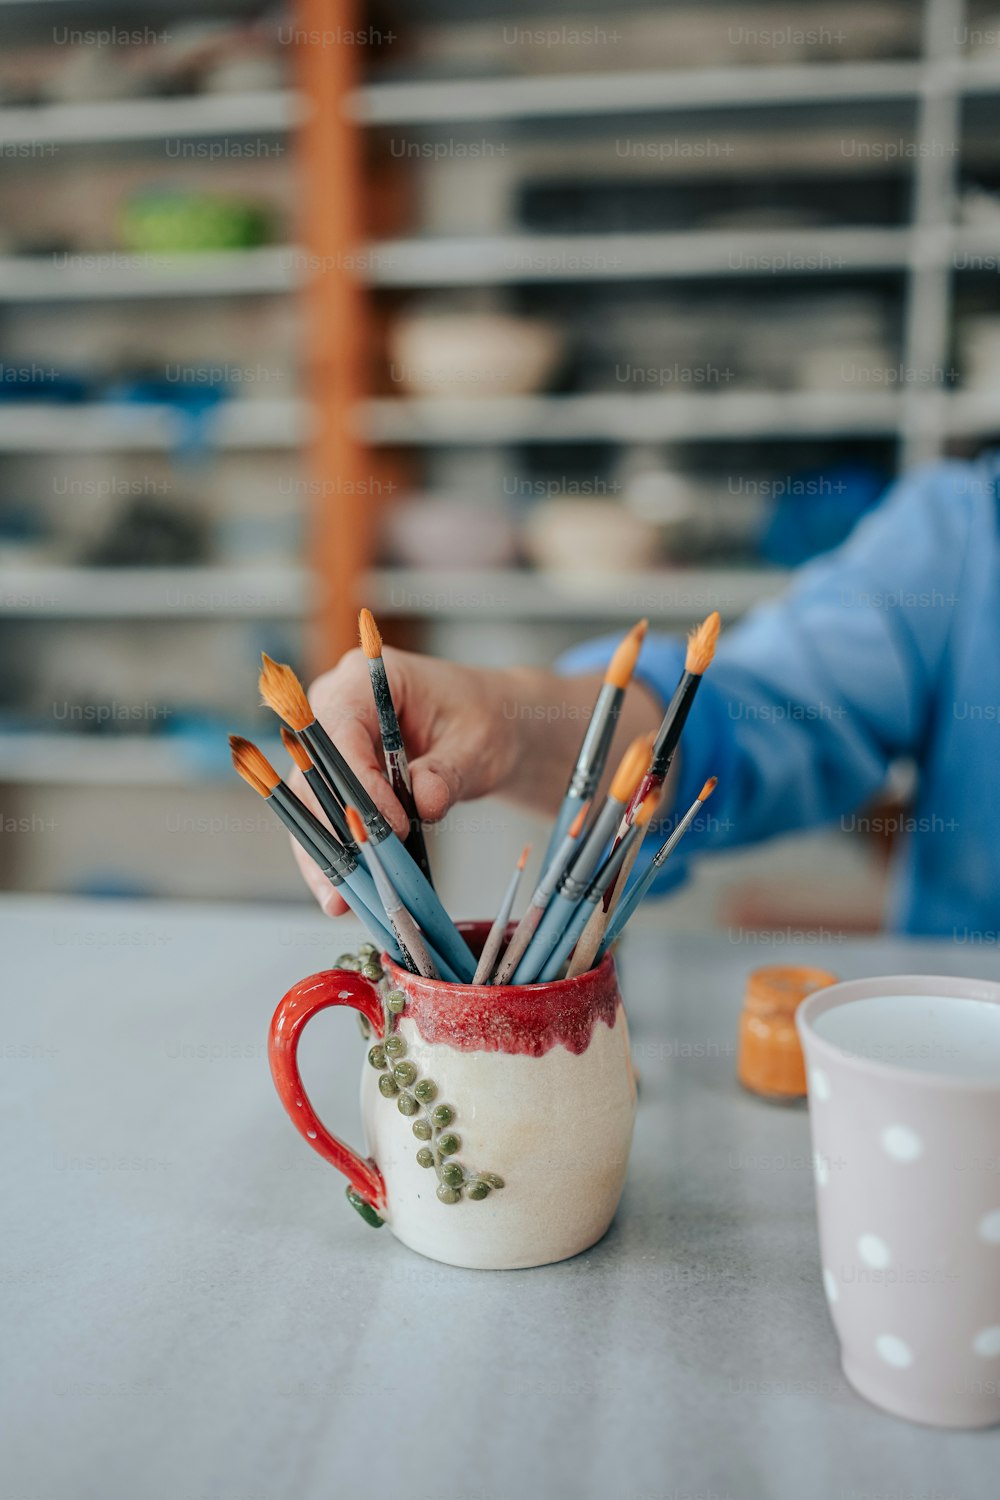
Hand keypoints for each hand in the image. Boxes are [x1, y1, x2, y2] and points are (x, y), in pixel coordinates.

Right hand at [288, 647, 526, 913]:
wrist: (487, 728)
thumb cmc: (482, 720)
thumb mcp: (477, 743)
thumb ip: (448, 772)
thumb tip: (424, 802)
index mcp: (366, 679)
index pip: (341, 730)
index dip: (357, 782)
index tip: (388, 826)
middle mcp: (334, 706)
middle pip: (313, 772)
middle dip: (329, 830)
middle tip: (347, 882)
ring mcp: (328, 744)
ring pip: (310, 804)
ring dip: (324, 853)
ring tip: (339, 900)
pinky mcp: (334, 778)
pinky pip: (324, 819)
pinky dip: (336, 856)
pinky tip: (343, 893)